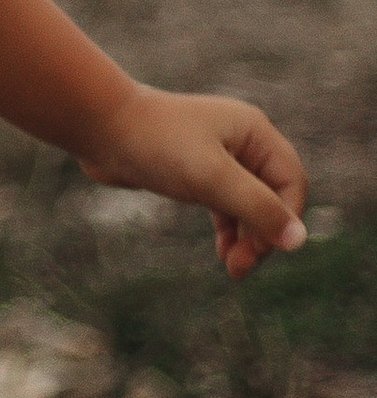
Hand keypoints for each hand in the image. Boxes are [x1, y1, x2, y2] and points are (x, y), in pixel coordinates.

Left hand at [81, 85, 308, 281]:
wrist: (98, 127)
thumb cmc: (155, 144)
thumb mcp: (211, 178)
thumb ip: (255, 207)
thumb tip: (298, 241)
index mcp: (254, 132)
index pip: (291, 182)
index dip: (285, 219)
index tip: (262, 252)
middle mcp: (241, 141)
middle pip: (272, 196)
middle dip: (262, 234)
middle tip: (241, 269)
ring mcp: (218, 156)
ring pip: (248, 204)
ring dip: (247, 237)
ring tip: (234, 270)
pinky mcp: (194, 171)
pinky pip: (225, 205)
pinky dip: (228, 229)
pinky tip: (224, 253)